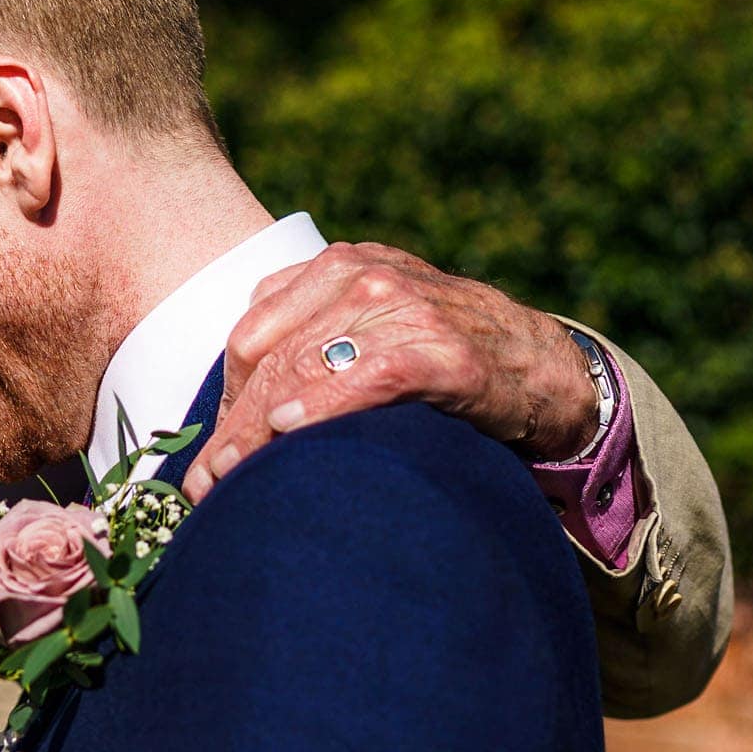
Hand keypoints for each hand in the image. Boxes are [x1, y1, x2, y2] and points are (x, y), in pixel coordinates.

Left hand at [181, 243, 598, 502]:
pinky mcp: (443, 348)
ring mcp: (404, 307)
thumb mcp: (371, 331)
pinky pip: (367, 374)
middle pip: (271, 355)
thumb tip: (239, 413)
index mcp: (335, 269)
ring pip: (307, 364)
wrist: (547, 367)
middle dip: (234, 423)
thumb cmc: (443, 358)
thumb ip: (311, 345)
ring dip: (261, 427)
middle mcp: (363, 277)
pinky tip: (293, 429)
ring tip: (234, 477)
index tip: (205, 454)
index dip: (224, 397)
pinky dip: (325, 402)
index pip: (252, 334)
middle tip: (205, 482)